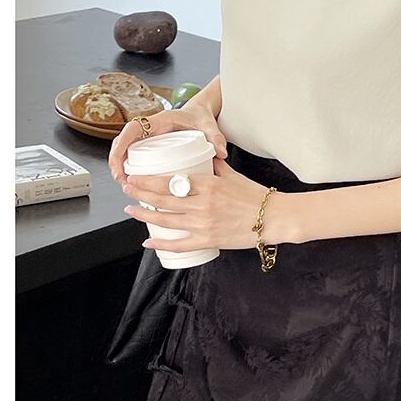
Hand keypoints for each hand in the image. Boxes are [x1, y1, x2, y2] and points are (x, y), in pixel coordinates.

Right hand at [108, 102, 227, 182]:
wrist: (199, 113)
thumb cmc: (200, 117)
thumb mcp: (208, 125)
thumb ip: (215, 137)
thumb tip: (221, 152)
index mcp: (159, 120)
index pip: (133, 128)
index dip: (122, 143)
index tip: (118, 158)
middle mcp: (149, 127)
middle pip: (123, 141)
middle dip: (117, 160)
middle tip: (121, 179)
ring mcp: (148, 136)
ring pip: (125, 149)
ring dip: (120, 165)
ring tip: (125, 183)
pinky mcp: (150, 144)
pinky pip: (133, 153)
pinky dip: (129, 166)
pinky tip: (133, 181)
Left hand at [121, 157, 290, 250]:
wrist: (274, 218)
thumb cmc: (256, 196)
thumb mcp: (233, 175)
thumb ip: (215, 166)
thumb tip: (204, 155)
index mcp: (207, 184)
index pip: (169, 181)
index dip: (148, 180)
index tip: (135, 177)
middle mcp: (201, 204)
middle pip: (161, 199)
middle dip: (139, 194)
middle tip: (126, 189)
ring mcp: (203, 223)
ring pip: (165, 220)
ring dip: (144, 215)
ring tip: (130, 210)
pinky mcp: (208, 240)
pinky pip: (179, 244)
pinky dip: (161, 244)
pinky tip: (148, 242)